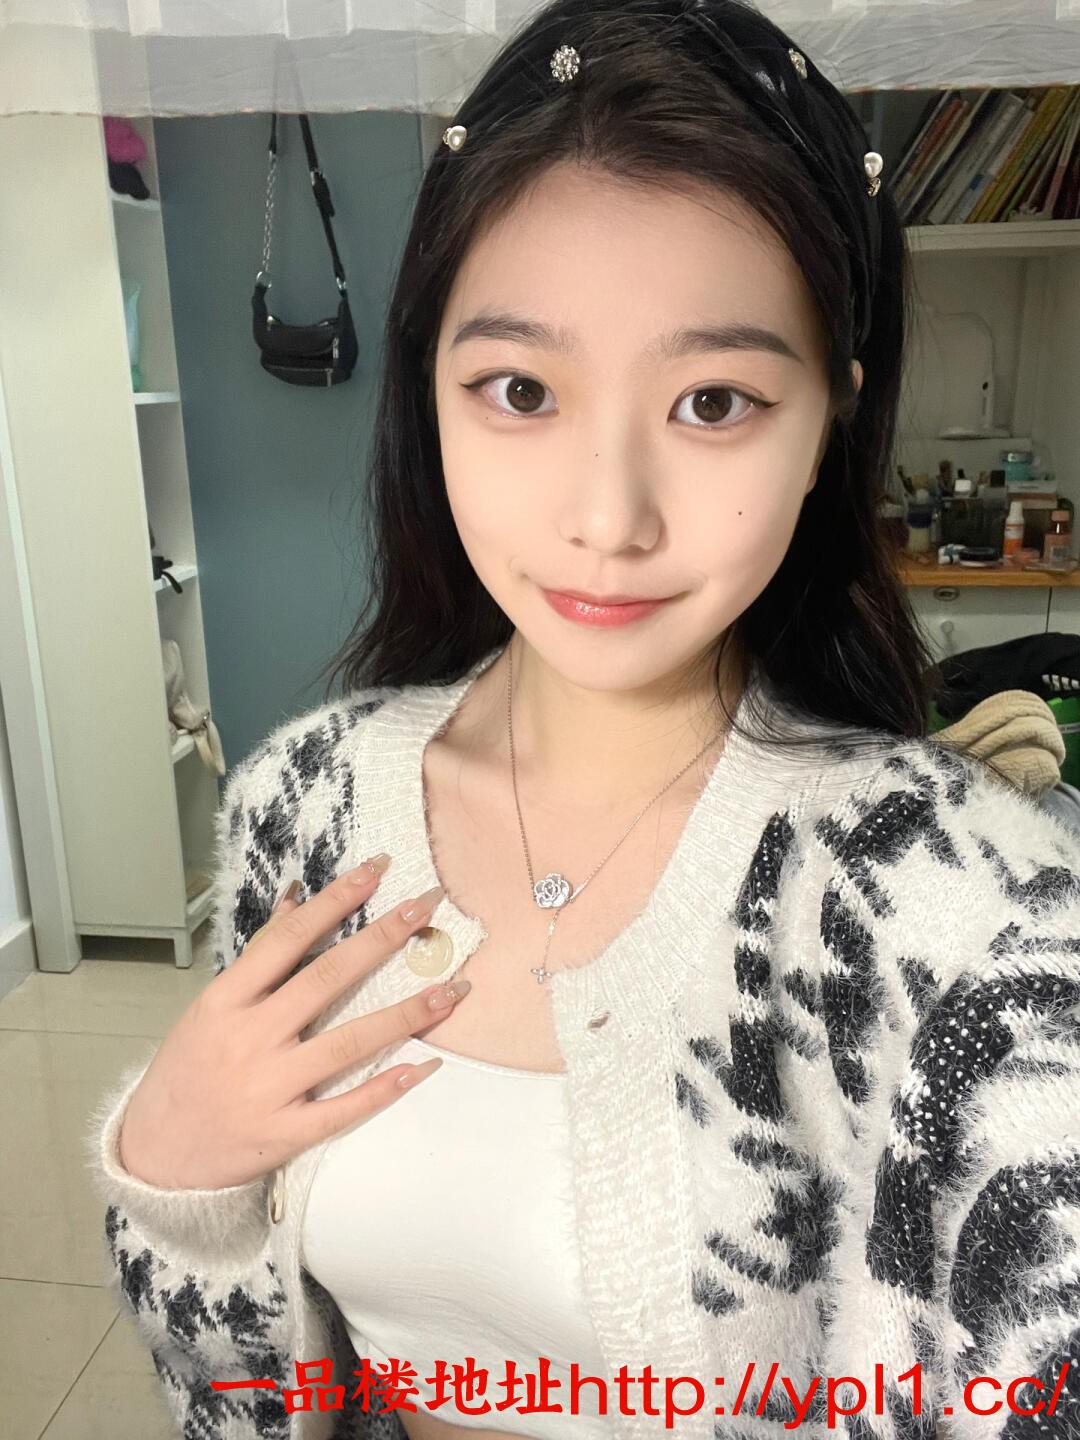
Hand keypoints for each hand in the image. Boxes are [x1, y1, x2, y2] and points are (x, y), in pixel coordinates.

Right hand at [117, 858, 468, 1189]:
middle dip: (382, 939)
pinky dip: (385, 1088)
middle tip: (428, 907)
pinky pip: (344, 1108)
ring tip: (452, 990)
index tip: (377, 871)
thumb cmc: (188, 1068)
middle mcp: (251, 1038)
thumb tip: (299, 897)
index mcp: (228, 1000)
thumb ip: (260, 955)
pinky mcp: (285, 1133)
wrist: (155, 1153)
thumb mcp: (212, 1004)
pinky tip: (425, 1065)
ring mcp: (269, 1088)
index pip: (290, 940)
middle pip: (326, 980)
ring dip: (406, 1014)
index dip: (336, 902)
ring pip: (348, 1043)